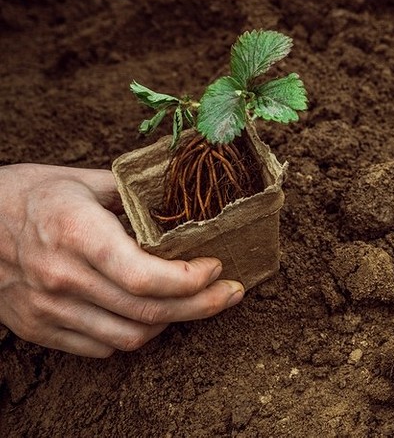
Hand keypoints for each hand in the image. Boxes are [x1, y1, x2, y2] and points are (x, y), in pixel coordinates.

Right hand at [0, 164, 243, 357]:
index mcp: (77, 234)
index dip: (190, 280)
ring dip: (173, 323)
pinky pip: (102, 347)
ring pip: (130, 337)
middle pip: (148, 311)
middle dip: (202, 306)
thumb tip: (184, 189)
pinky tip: (154, 314)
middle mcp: (63, 278)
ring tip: (197, 303)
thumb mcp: (79, 179)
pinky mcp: (39, 328)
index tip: (216, 266)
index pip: (144, 276)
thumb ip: (132, 191)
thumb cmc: (27, 194)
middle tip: (231, 293)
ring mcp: (49, 309)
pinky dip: (136, 334)